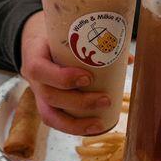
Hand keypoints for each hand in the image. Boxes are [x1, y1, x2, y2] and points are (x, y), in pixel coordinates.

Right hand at [20, 11, 109, 135]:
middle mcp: (33, 78)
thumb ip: (94, 42)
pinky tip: (94, 129)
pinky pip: (55, 120)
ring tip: (101, 122)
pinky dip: (74, 127)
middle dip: (79, 102)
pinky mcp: (45, 104)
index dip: (62, 77)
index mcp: (34, 55)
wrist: (36, 42)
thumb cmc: (55, 36)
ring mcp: (37, 94)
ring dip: (77, 122)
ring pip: (49, 115)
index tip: (89, 77)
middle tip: (106, 99)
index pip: (38, 69)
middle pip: (49, 96)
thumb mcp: (67, 32)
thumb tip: (127, 58)